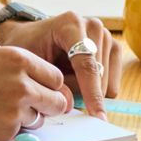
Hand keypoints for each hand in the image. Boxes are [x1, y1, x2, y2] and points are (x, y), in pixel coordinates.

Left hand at [0, 11, 124, 111]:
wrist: (31, 36)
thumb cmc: (27, 49)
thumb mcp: (31, 65)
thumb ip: (51, 84)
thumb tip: (72, 105)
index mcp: (70, 24)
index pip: (86, 65)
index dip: (92, 93)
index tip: (97, 116)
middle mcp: (92, 26)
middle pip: (98, 76)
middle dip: (81, 92)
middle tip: (57, 88)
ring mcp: (106, 35)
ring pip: (106, 82)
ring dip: (86, 90)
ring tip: (65, 78)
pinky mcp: (113, 47)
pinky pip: (112, 83)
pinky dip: (95, 89)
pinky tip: (78, 79)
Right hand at [0, 45, 70, 140]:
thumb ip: (11, 65)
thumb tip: (32, 77)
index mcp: (17, 59)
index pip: (55, 77)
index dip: (49, 85)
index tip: (42, 90)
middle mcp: (21, 84)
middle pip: (57, 101)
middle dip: (47, 105)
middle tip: (31, 106)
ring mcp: (14, 111)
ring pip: (39, 119)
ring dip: (26, 118)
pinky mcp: (3, 133)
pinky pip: (17, 133)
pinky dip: (5, 129)